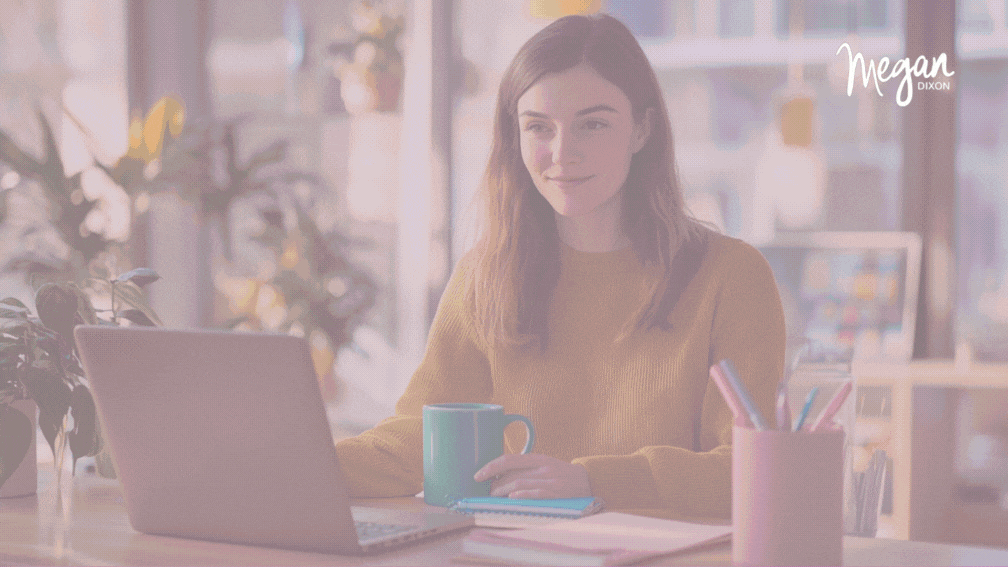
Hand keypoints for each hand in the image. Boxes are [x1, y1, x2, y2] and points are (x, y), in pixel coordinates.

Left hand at [473, 453, 591, 498]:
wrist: (589, 481)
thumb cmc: (561, 474)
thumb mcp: (544, 465)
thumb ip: (525, 468)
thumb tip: (499, 473)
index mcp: (538, 459)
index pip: (509, 460)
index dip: (491, 467)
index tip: (477, 475)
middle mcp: (543, 468)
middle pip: (511, 474)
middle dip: (495, 484)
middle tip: (487, 491)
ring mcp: (550, 481)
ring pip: (519, 484)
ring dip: (502, 491)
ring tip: (494, 497)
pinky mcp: (557, 493)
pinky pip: (536, 493)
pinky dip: (522, 495)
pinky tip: (512, 498)